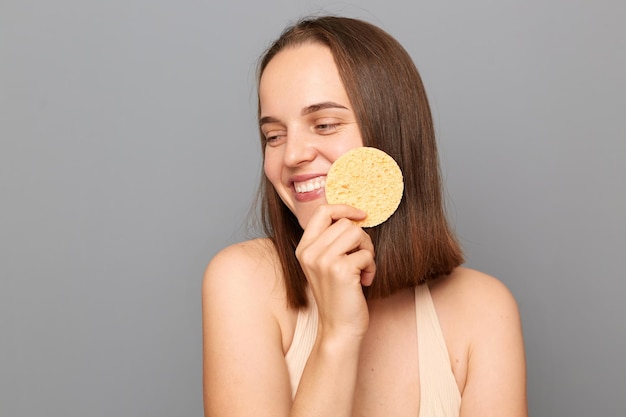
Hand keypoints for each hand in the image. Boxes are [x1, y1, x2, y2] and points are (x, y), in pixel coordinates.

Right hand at [296, 204, 375, 339]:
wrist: (338, 328)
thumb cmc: (338, 296)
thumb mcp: (326, 265)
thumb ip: (331, 241)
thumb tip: (353, 216)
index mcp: (304, 248)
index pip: (323, 211)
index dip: (344, 208)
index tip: (360, 215)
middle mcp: (310, 252)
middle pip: (345, 223)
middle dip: (361, 238)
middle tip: (361, 258)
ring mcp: (323, 260)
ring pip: (357, 233)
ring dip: (367, 250)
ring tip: (362, 269)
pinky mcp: (340, 270)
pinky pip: (366, 254)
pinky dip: (371, 267)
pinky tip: (364, 282)